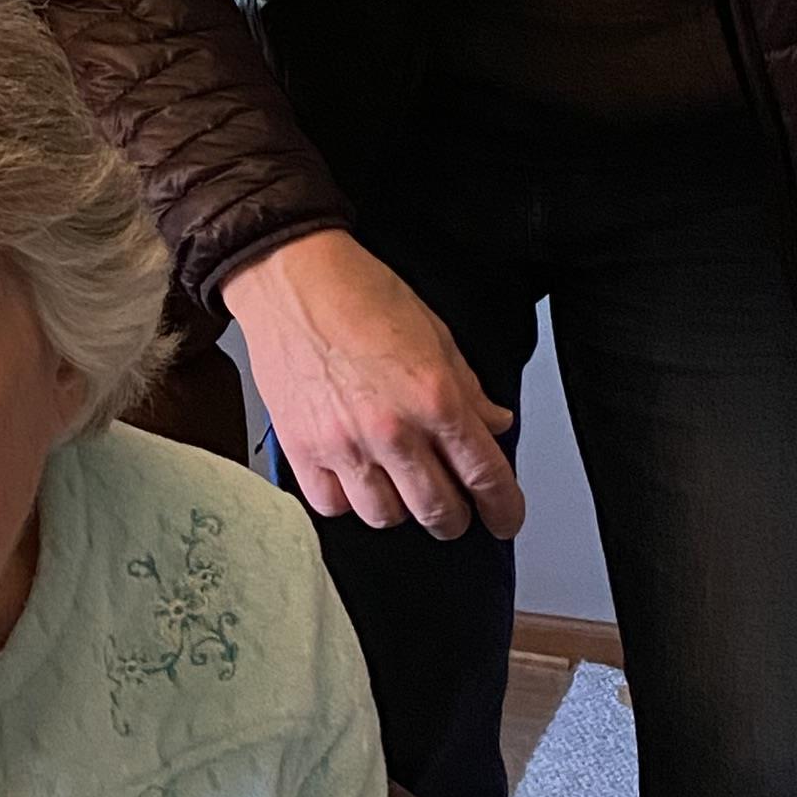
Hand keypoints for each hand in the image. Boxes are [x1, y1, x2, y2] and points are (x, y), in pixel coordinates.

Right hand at [223, 231, 520, 539]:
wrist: (291, 278)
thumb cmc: (359, 294)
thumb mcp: (436, 334)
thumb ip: (468, 389)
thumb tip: (493, 425)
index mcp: (435, 398)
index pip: (485, 474)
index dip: (504, 507)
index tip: (505, 518)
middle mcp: (392, 430)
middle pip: (438, 511)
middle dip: (455, 518)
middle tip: (455, 510)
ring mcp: (344, 445)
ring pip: (386, 517)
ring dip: (402, 510)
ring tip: (401, 489)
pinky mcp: (301, 449)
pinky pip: (332, 505)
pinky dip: (349, 501)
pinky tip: (356, 479)